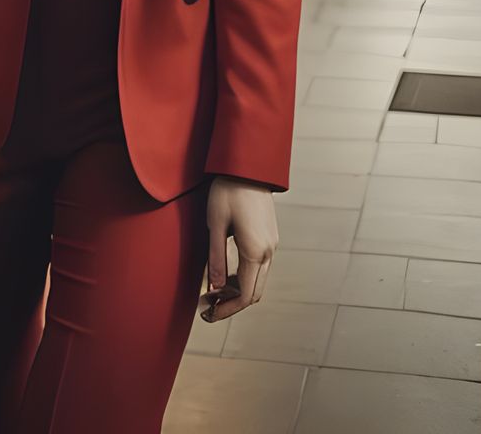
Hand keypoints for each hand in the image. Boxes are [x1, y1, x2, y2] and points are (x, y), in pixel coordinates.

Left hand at [201, 176, 277, 322]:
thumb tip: (214, 290)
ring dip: (238, 290)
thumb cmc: (227, 192)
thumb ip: (216, 260)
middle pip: (254, 293)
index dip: (226, 310)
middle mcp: (269, 251)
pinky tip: (226, 273)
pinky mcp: (269, 236)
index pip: (244, 295)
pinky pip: (260, 266)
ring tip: (213, 291)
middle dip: (232, 304)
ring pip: (258, 280)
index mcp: (255, 252)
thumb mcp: (215, 226)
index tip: (208, 314)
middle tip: (208, 307)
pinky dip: (244, 277)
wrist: (248, 166)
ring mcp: (272, 244)